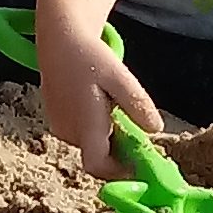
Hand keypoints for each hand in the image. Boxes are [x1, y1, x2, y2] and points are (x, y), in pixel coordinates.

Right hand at [40, 23, 162, 176]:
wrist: (60, 39)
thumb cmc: (90, 56)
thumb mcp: (120, 77)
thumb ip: (137, 105)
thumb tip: (155, 130)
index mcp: (84, 126)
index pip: (98, 167)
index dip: (119, 172)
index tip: (140, 162)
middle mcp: (69, 133)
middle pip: (99, 156)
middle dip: (120, 149)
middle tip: (137, 126)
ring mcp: (61, 128)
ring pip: (92, 144)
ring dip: (109, 136)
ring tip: (116, 107)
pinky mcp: (57, 122)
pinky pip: (83, 134)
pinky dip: (97, 127)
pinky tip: (102, 104)